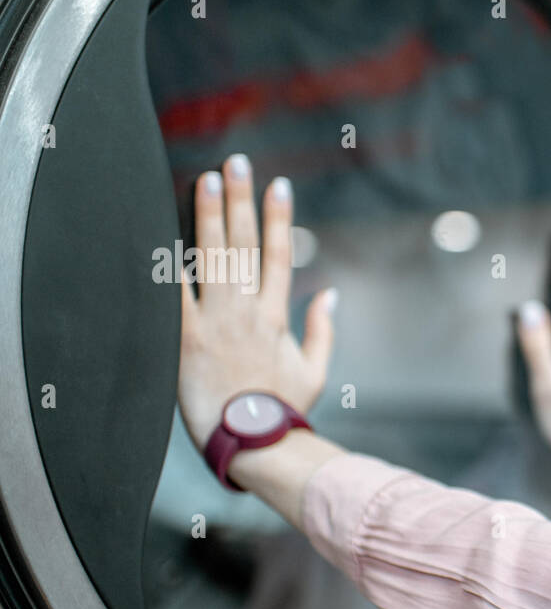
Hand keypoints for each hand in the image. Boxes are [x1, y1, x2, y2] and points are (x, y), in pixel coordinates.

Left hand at [177, 153, 336, 452]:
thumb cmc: (286, 412)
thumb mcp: (316, 371)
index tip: (278, 187)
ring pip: (213, 258)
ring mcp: (217, 323)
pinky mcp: (187, 340)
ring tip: (207, 180)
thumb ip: (321, 329)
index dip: (278, 218)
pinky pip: (175, 296)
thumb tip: (329, 294)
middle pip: (245, 245)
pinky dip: (169, 266)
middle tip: (237, 164)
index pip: (279, 255)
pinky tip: (162, 235)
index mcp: (277, 317)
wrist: (257, 444)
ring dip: (209, 216)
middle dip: (242, 200)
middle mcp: (248, 312)